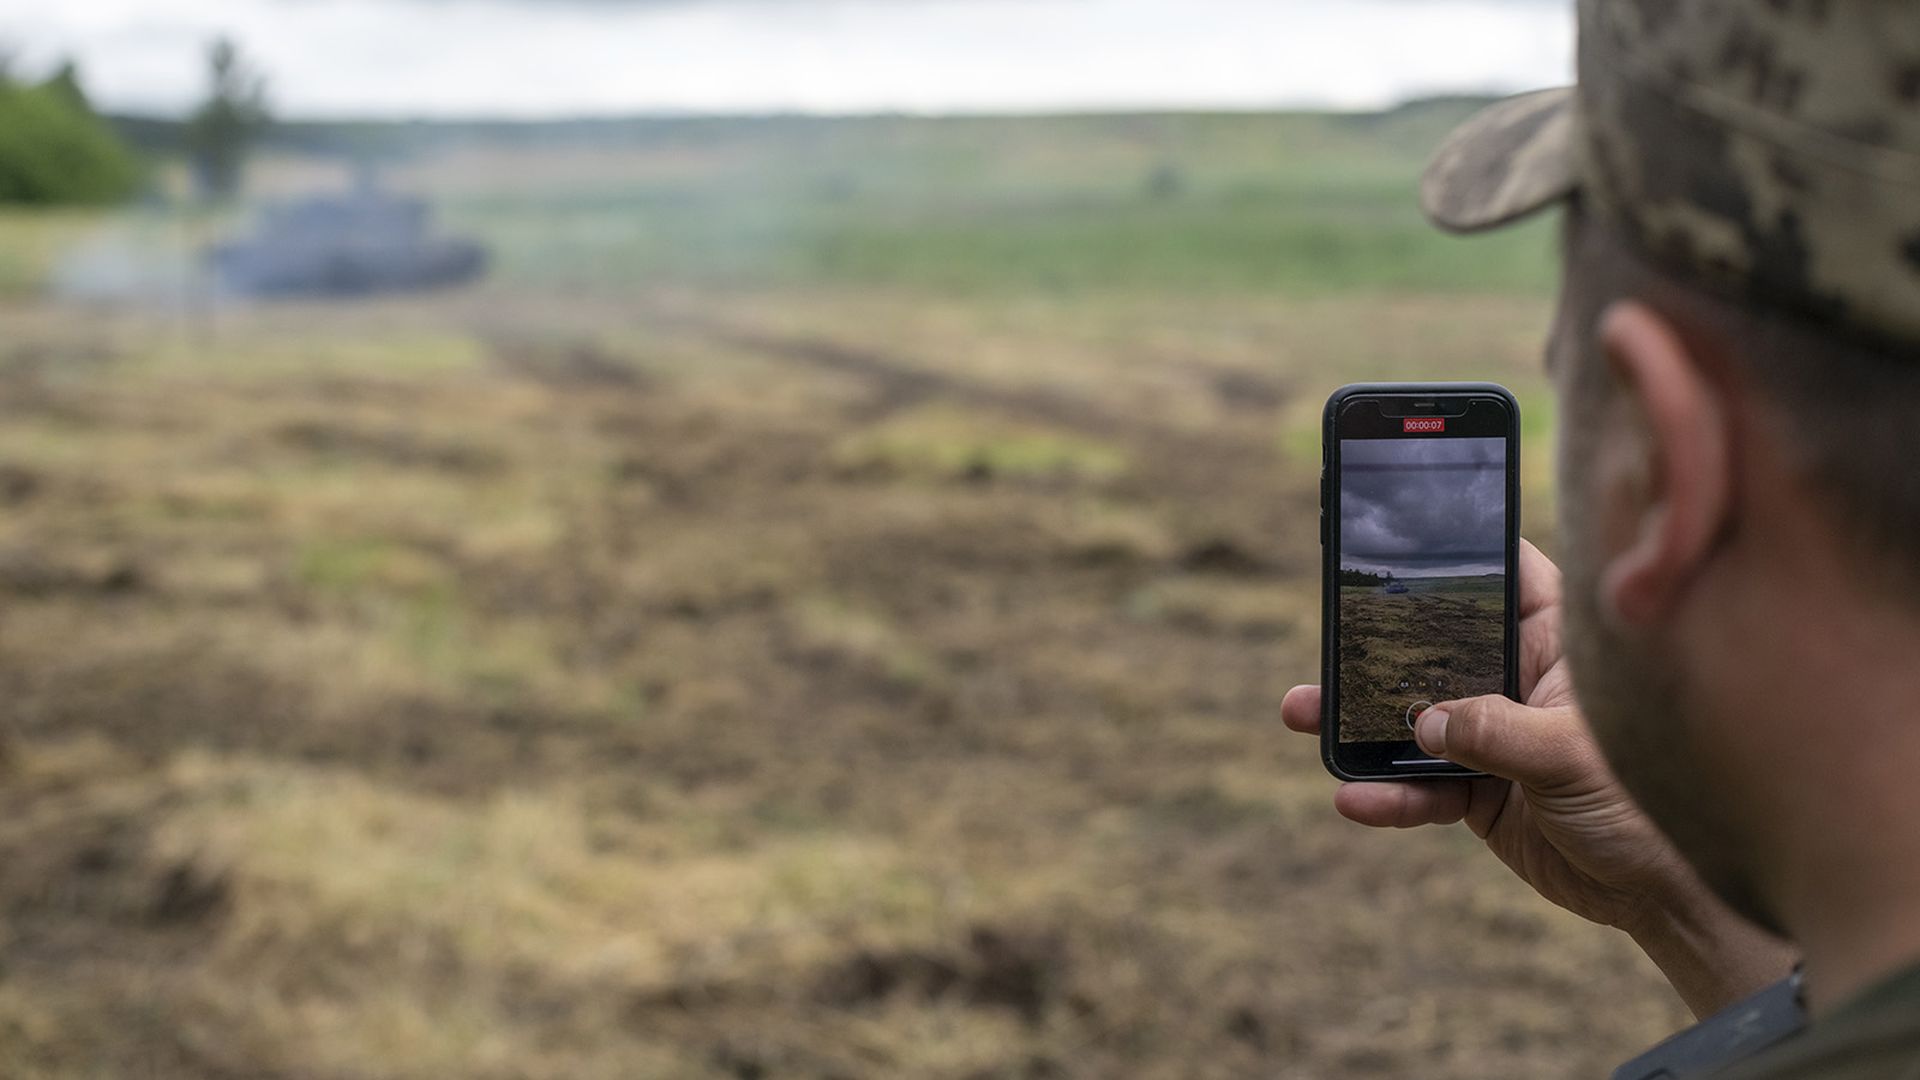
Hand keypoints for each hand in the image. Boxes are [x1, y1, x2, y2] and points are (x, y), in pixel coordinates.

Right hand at [1284, 540, 1794, 1017]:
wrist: (1661, 893)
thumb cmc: (1644, 802)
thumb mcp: (1567, 754)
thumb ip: (1491, 731)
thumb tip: (1420, 723)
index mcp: (1558, 646)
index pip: (1505, 576)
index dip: (1458, 553)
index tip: (1401, 537)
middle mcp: (1520, 681)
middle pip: (1436, 646)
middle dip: (1377, 645)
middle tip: (1326, 635)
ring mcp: (1494, 737)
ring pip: (1414, 719)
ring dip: (1357, 721)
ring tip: (1300, 713)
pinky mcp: (1478, 793)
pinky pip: (1420, 788)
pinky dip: (1388, 795)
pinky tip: (1353, 798)